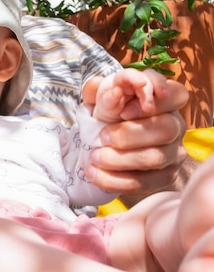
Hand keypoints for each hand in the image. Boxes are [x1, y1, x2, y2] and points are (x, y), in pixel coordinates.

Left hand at [82, 70, 188, 201]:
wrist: (100, 149)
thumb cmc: (106, 118)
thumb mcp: (98, 101)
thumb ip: (101, 90)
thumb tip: (113, 89)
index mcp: (163, 101)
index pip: (176, 93)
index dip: (152, 101)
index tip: (123, 110)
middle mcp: (175, 125)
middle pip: (167, 128)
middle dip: (129, 134)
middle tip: (102, 136)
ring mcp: (172, 153)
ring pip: (155, 157)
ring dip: (119, 159)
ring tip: (95, 156)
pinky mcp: (164, 177)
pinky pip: (144, 182)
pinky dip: (114, 179)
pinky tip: (94, 173)